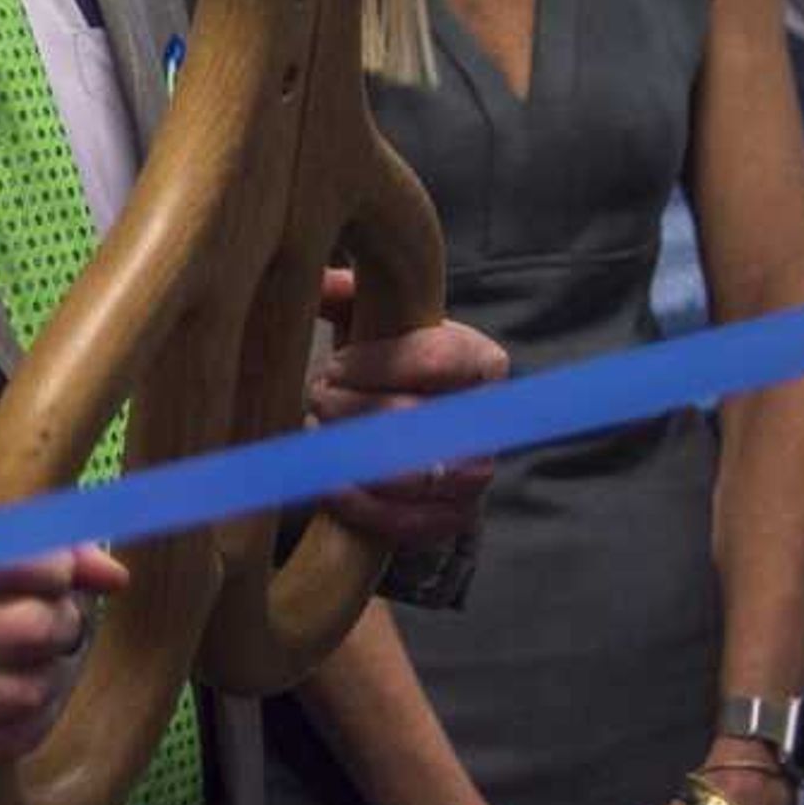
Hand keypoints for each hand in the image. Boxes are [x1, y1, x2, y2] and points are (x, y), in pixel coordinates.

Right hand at [0, 540, 126, 804]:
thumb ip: (15, 549)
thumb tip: (112, 571)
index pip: (6, 556)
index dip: (56, 567)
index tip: (62, 576)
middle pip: (29, 626)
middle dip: (63, 624)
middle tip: (60, 626)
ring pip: (26, 690)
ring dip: (50, 679)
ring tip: (37, 669)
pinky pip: (8, 741)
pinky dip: (31, 723)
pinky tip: (20, 708)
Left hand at [305, 271, 508, 546]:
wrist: (400, 423)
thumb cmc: (382, 361)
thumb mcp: (367, 316)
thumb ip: (345, 291)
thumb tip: (318, 282)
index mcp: (480, 360)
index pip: (437, 361)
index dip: (375, 366)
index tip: (332, 365)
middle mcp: (488, 421)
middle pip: (417, 420)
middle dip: (352, 409)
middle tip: (315, 398)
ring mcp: (474, 476)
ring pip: (414, 475)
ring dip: (353, 456)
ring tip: (317, 434)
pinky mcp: (451, 518)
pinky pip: (410, 522)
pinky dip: (361, 505)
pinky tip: (327, 480)